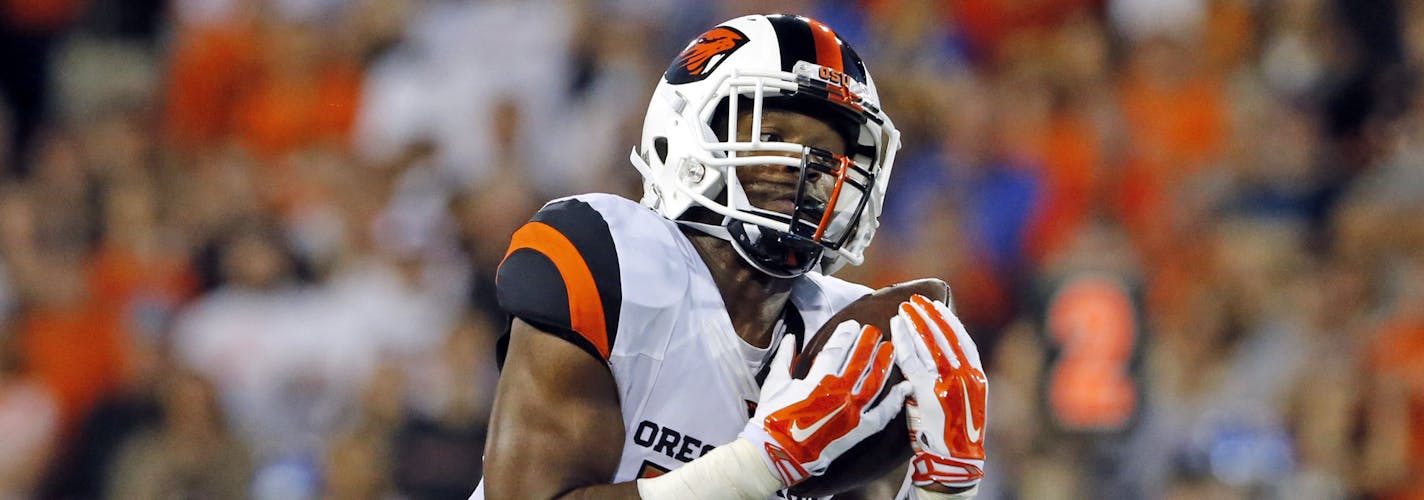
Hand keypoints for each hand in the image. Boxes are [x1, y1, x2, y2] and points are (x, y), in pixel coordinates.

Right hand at [740, 321, 910, 485]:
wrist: (779, 454)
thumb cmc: (773, 419)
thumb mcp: (774, 384)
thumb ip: (785, 358)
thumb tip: (792, 337)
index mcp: (817, 379)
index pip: (837, 349)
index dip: (846, 335)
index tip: (853, 324)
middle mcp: (839, 392)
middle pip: (860, 361)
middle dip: (868, 343)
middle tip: (875, 331)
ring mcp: (852, 411)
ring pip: (875, 382)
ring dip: (884, 363)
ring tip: (891, 349)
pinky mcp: (859, 430)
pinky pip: (882, 413)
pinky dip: (894, 400)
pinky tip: (903, 387)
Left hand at [890, 294, 986, 487]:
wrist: (954, 457)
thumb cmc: (956, 429)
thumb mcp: (966, 398)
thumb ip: (957, 373)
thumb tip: (940, 348)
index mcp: (976, 375)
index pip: (961, 338)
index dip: (947, 319)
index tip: (935, 305)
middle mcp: (964, 375)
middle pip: (944, 336)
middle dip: (928, 315)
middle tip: (915, 300)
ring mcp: (945, 382)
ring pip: (927, 345)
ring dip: (914, 324)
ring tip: (904, 310)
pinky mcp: (926, 391)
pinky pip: (911, 360)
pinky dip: (903, 342)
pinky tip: (896, 329)